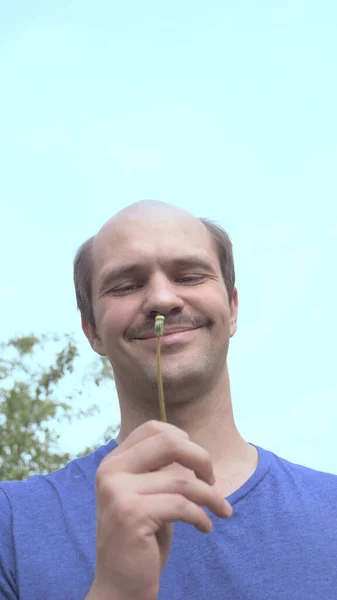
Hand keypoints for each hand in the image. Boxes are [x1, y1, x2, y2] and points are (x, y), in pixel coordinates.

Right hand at [89, 420, 231, 599]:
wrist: (119, 587)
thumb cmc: (142, 538)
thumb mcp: (146, 494)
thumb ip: (158, 469)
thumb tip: (192, 446)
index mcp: (113, 461)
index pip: (153, 428)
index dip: (183, 440)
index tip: (198, 464)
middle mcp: (110, 471)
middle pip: (167, 441)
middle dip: (200, 457)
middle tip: (212, 480)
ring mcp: (118, 492)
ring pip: (182, 480)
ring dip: (211, 496)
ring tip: (221, 510)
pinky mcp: (131, 514)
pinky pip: (182, 505)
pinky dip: (201, 516)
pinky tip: (205, 527)